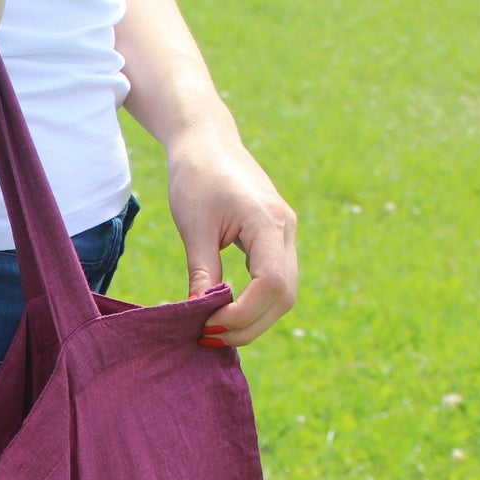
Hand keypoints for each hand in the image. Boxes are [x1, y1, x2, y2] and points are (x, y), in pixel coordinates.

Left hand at [166, 135, 296, 346]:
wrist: (207, 142)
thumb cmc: (196, 177)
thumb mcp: (194, 228)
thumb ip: (202, 272)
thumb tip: (200, 315)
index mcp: (268, 222)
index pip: (271, 284)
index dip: (243, 314)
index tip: (208, 325)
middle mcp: (285, 229)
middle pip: (284, 296)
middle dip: (250, 325)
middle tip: (209, 337)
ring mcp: (285, 233)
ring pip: (284, 293)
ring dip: (254, 319)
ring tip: (215, 329)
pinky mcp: (276, 237)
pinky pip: (275, 280)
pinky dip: (255, 303)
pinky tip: (226, 311)